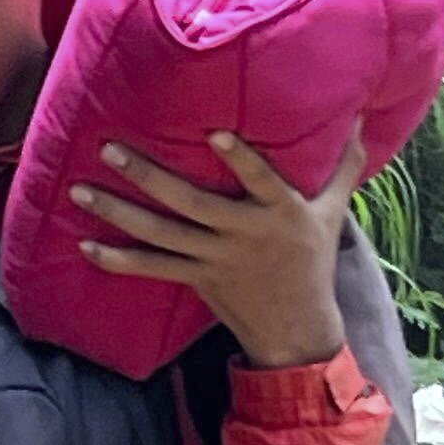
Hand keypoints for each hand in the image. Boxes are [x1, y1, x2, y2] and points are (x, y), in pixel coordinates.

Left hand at [71, 126, 362, 369]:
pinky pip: (153, 269)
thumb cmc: (312, 259)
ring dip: (119, 213)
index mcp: (279, 212)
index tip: (215, 132)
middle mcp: (243, 235)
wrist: (296, 329)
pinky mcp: (198, 278)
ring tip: (80, 190)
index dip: (241, 160)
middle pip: (191, 203)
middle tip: (109, 149)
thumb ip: (344, 162)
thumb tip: (363, 114)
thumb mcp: (334, 210)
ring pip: (162, 235)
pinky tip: (85, 247)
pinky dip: (119, 260)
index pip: (261, 180)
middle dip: (148, 176)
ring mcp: (216, 259)